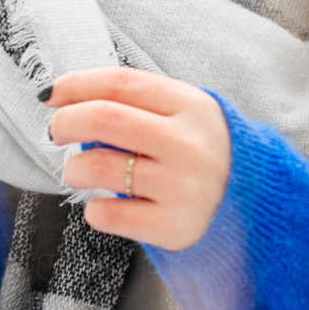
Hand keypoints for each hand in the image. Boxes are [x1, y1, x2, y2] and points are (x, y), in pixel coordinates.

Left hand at [45, 67, 231, 250]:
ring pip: (100, 166)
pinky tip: (104, 205)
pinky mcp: (174, 226)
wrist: (257, 208)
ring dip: (75, 169)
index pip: (120, 83)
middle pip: (104, 118)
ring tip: (81, 172)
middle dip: (66, 122)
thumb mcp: (189, 117)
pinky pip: (110, 214)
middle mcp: (188, 144)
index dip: (76, 84)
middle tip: (58, 132)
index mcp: (191, 107)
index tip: (52, 94)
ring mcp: (182, 186)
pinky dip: (95, 209)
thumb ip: (142, 106)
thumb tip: (72, 101)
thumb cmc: (209, 156)